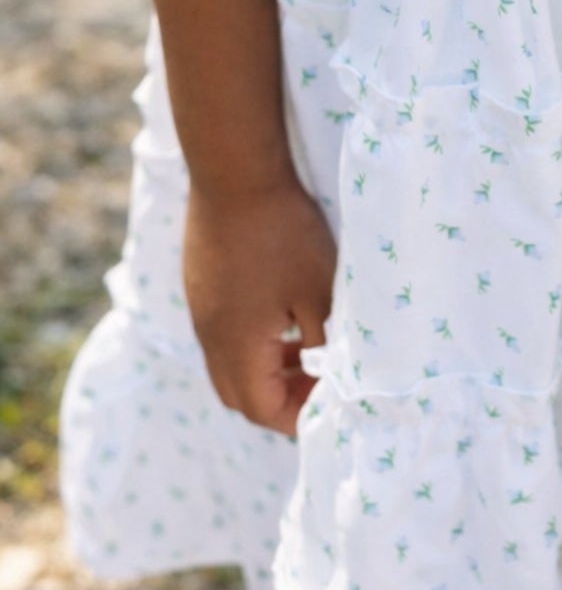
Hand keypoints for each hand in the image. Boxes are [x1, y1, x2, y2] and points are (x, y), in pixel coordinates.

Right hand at [183, 172, 336, 434]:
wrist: (235, 174)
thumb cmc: (284, 234)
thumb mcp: (318, 292)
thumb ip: (324, 341)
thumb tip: (330, 373)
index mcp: (237, 347)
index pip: (262, 410)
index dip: (299, 415)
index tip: (332, 399)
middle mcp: (210, 337)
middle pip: (239, 395)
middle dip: (280, 399)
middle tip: (318, 381)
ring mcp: (201, 311)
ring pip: (228, 364)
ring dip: (265, 369)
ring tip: (306, 349)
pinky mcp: (200, 288)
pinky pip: (221, 334)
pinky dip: (251, 341)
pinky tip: (282, 315)